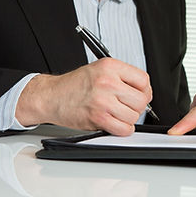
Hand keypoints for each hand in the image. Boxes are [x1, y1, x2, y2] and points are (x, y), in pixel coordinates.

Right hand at [16, 58, 151, 135]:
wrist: (51, 96)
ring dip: (128, 119)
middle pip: (141, 100)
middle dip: (137, 106)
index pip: (144, 80)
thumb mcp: (99, 69)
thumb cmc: (74, 85)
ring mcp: (103, 101)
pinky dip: (122, 129)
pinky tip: (114, 123)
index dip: (144, 90)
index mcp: (110, 67)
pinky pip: (124, 129)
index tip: (139, 94)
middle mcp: (107, 82)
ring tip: (116, 113)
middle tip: (126, 106)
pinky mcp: (98, 118)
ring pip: (134, 116)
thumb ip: (122, 77)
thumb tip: (144, 91)